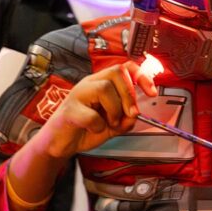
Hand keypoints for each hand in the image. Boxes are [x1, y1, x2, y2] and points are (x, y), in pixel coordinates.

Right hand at [34, 61, 157, 160]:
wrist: (60, 143)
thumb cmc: (84, 129)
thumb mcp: (112, 125)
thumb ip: (125, 120)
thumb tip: (134, 115)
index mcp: (101, 83)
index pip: (124, 67)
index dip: (141, 76)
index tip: (152, 92)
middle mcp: (90, 84)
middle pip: (116, 72)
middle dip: (129, 95)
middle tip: (130, 114)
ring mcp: (78, 95)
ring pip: (104, 88)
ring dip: (115, 110)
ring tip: (109, 123)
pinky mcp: (69, 110)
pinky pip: (91, 115)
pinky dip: (98, 126)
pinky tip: (93, 129)